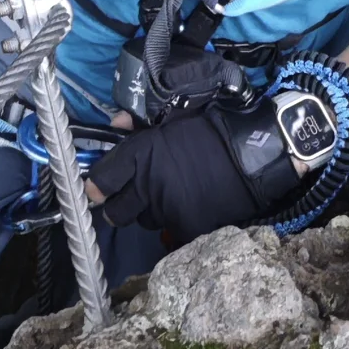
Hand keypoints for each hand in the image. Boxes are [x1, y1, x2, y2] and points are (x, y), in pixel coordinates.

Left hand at [90, 61, 348, 243]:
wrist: (253, 152)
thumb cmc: (212, 129)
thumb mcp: (174, 117)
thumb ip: (140, 124)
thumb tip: (116, 125)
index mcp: (141, 155)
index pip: (101, 181)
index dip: (96, 186)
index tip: (97, 188)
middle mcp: (148, 186)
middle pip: (115, 212)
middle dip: (117, 207)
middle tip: (127, 199)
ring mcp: (168, 210)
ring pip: (143, 221)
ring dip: (149, 211)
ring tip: (166, 198)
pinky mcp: (188, 228)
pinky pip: (171, 231)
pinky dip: (175, 222)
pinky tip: (187, 207)